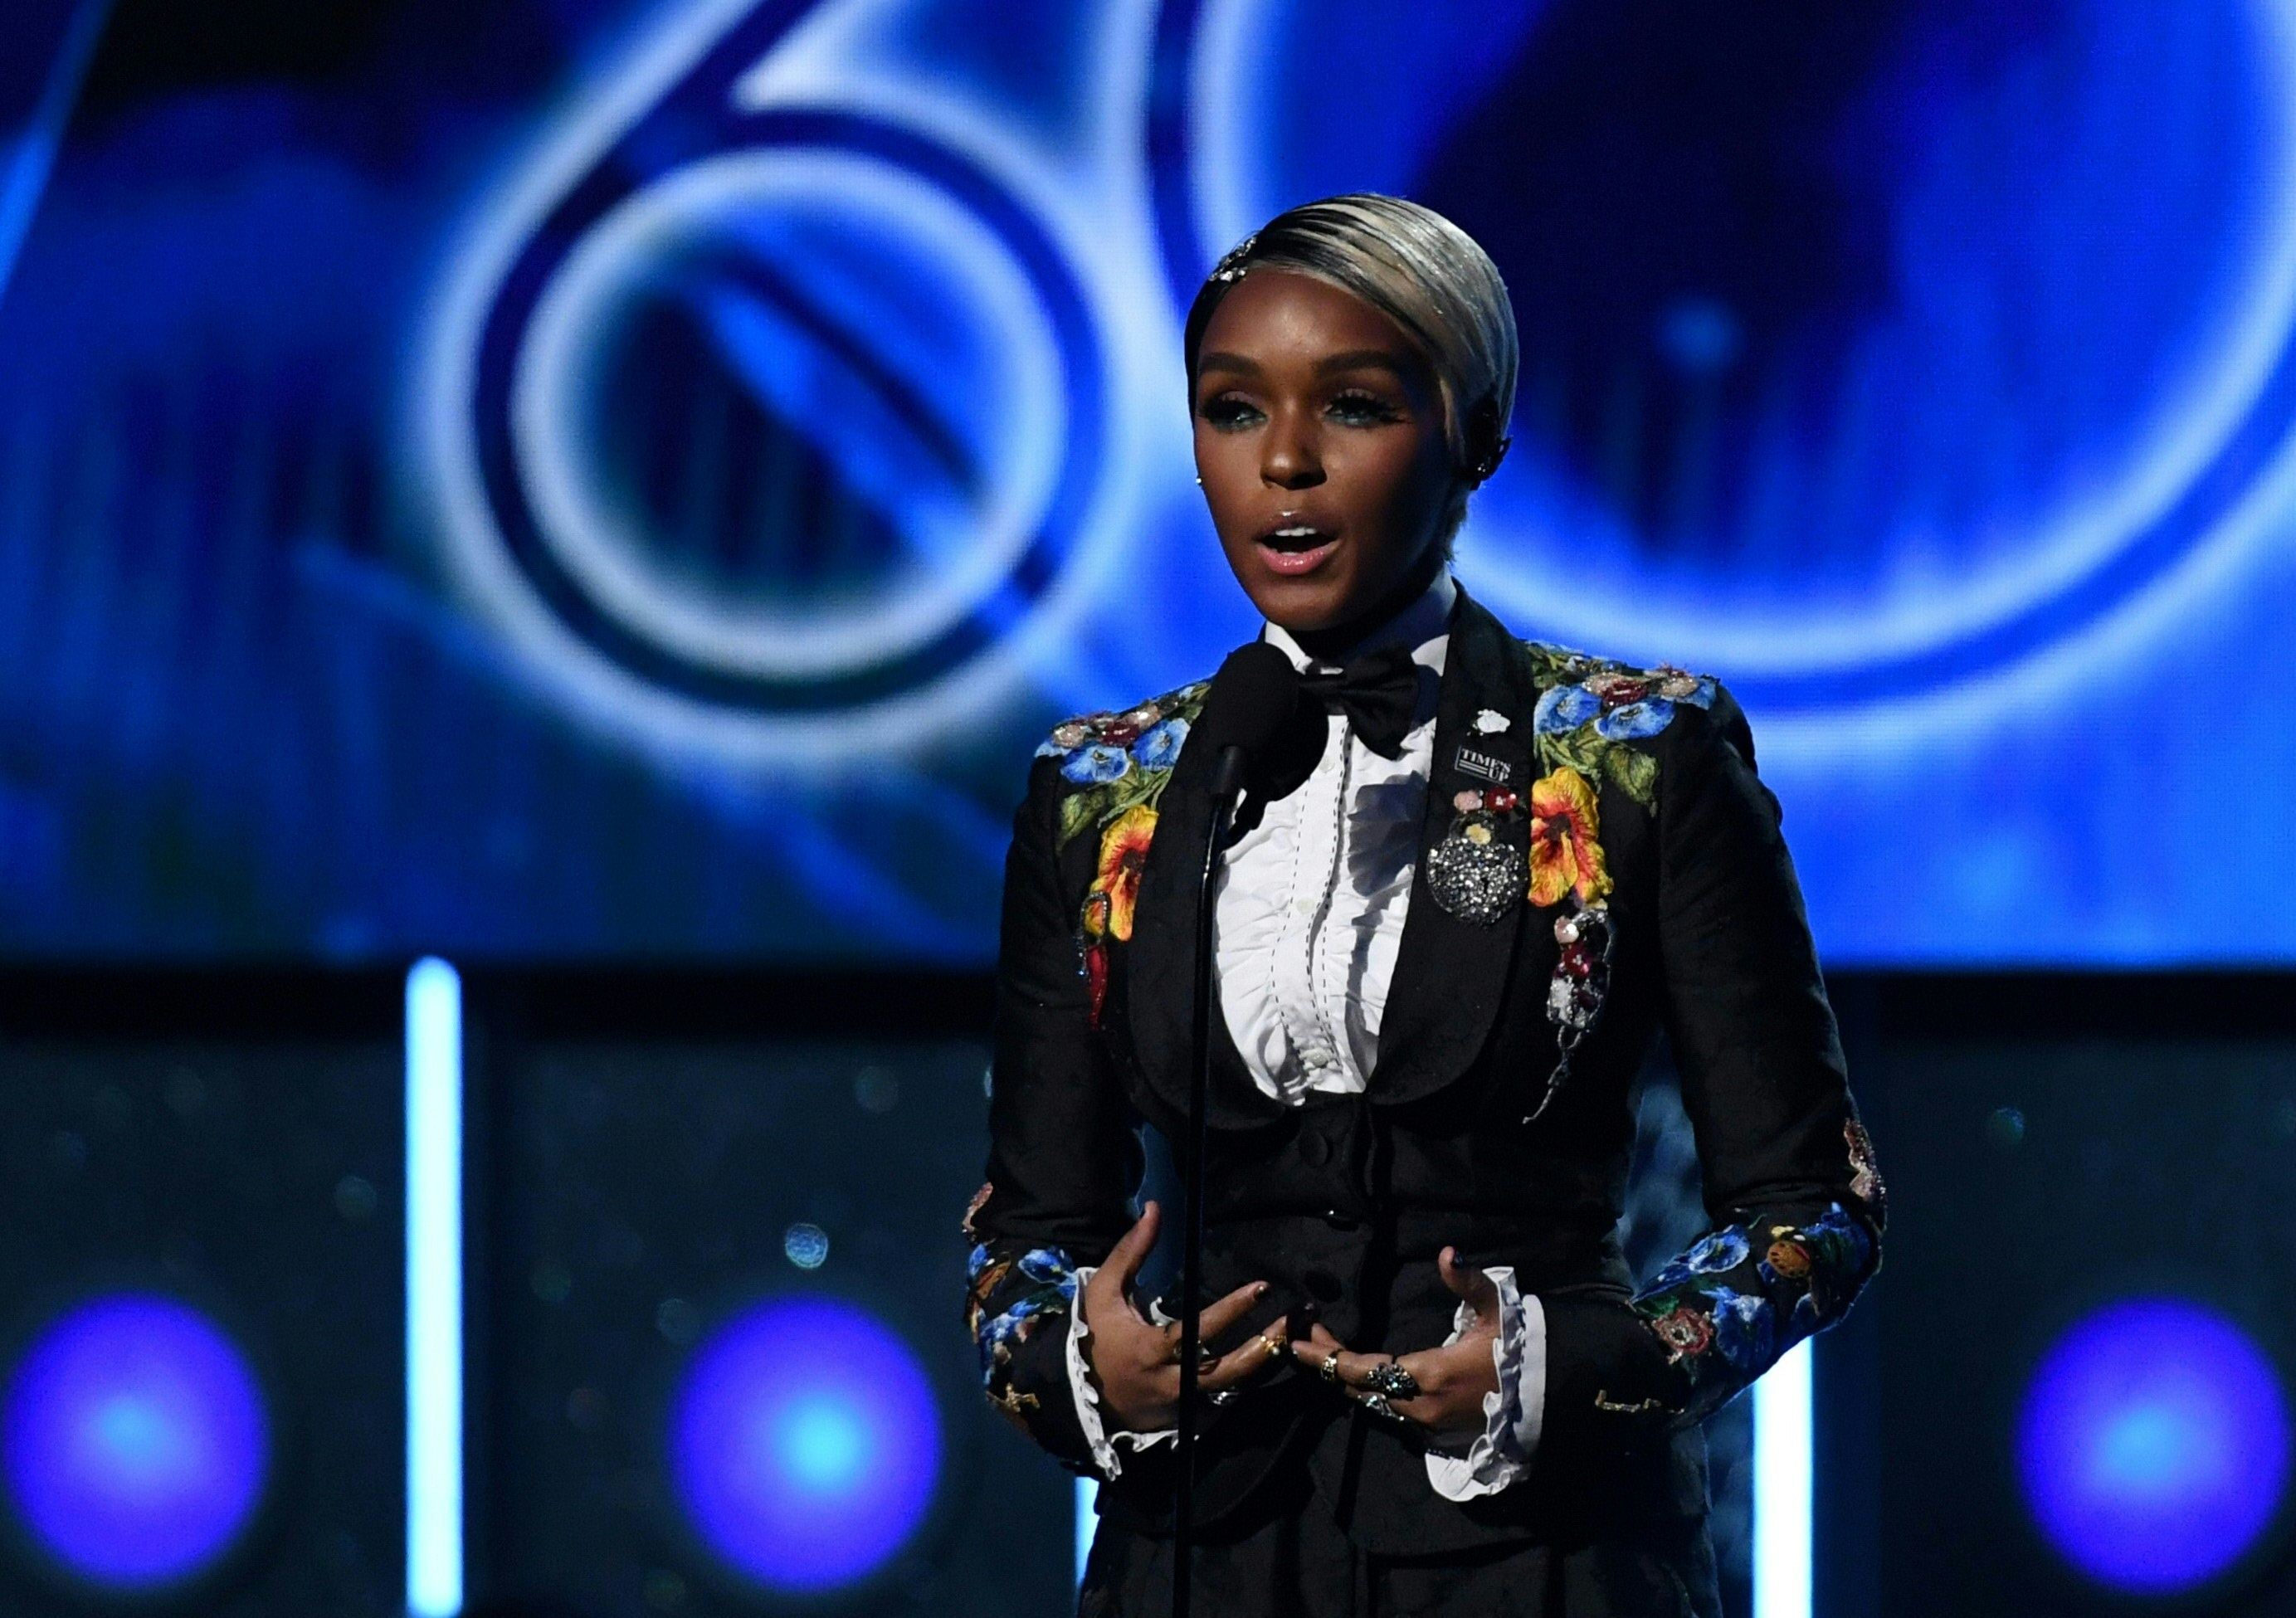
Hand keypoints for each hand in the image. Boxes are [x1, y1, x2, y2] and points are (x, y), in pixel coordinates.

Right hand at [1080, 1201, 1286, 1432]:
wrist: (1082, 1393)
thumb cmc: (1097, 1335)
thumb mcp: (1105, 1291)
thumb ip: (1131, 1251)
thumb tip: (1154, 1209)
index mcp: (1149, 1349)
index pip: (1196, 1330)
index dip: (1231, 1311)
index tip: (1260, 1288)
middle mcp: (1170, 1381)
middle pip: (1225, 1371)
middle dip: (1263, 1347)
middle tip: (1293, 1320)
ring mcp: (1180, 1404)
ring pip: (1232, 1389)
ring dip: (1266, 1363)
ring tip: (1296, 1337)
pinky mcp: (1187, 1416)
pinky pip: (1225, 1402)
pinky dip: (1250, 1384)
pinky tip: (1277, 1360)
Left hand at [1289, 1246, 1501, 1433]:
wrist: (1545, 1392)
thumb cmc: (1517, 1348)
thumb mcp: (1494, 1310)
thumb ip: (1467, 1282)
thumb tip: (1446, 1253)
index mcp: (1429, 1375)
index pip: (1363, 1370)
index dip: (1327, 1358)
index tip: (1298, 1340)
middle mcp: (1420, 1405)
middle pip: (1359, 1389)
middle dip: (1328, 1366)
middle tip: (1300, 1340)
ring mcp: (1427, 1421)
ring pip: (1373, 1403)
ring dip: (1346, 1379)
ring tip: (1322, 1352)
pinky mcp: (1434, 1428)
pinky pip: (1389, 1411)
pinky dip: (1367, 1391)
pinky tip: (1356, 1374)